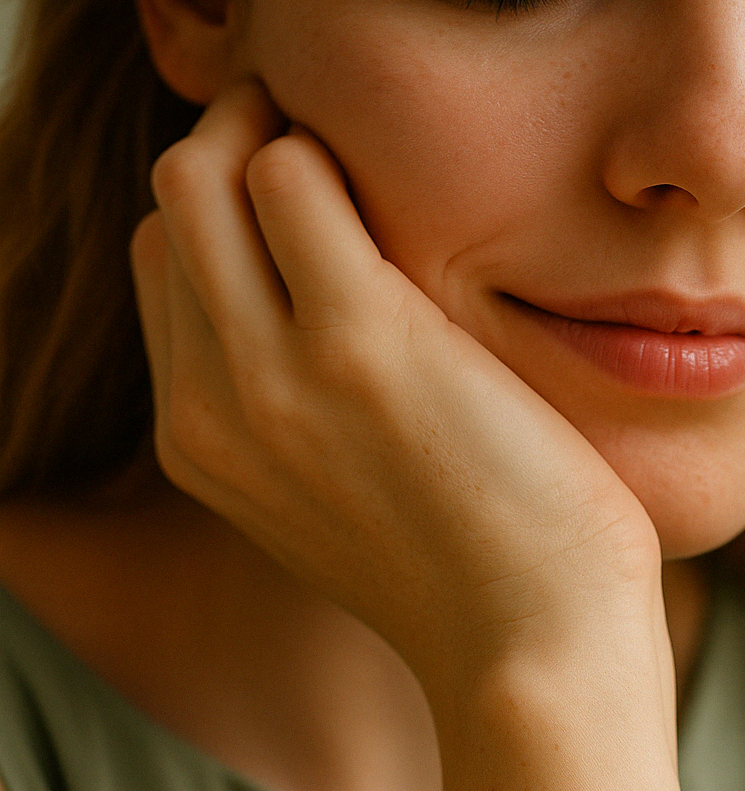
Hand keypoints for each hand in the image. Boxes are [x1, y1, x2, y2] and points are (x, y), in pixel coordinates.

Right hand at [130, 79, 662, 707]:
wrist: (533, 653)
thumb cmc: (473, 577)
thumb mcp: (342, 506)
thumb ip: (296, 417)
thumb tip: (319, 326)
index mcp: (201, 446)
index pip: (165, 271)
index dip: (231, 219)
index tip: (308, 205)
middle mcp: (211, 408)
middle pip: (172, 211)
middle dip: (239, 151)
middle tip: (336, 157)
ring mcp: (270, 375)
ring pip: (206, 175)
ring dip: (283, 138)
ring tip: (376, 169)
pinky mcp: (355, 341)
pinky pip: (293, 175)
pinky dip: (339, 154)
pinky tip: (419, 194)